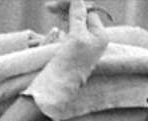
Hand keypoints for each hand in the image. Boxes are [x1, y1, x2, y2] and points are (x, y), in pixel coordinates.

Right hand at [24, 0, 108, 120]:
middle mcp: (94, 39)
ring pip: (73, 21)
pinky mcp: (73, 49)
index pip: (88, 11)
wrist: (58, 85)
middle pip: (81, 15)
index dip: (73, 5)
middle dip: (65, 9)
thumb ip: (78, 16)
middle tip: (48, 7)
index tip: (55, 5)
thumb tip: (78, 0)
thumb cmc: (70, 62)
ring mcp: (84, 44)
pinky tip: (54, 29)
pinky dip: (61, 26)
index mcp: (100, 36)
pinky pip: (69, 30)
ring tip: (50, 13)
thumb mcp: (76, 36)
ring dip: (62, 16)